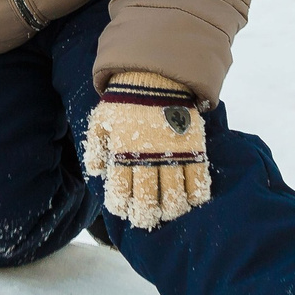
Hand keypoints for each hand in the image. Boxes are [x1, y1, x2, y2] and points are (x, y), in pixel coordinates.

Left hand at [82, 73, 210, 230]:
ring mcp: (171, 154)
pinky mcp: (192, 146)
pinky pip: (197, 177)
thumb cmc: (124, 98)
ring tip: (169, 213)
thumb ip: (96, 147)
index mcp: (122, 153)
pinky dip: (196, 193)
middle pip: (146, 199)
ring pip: (173, 194)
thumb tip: (96, 172)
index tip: (123, 210)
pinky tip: (193, 201)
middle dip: (145, 215)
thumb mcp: (101, 119)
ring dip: (170, 208)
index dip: (121, 206)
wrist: (155, 74)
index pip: (120, 191)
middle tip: (146, 219)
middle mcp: (146, 158)